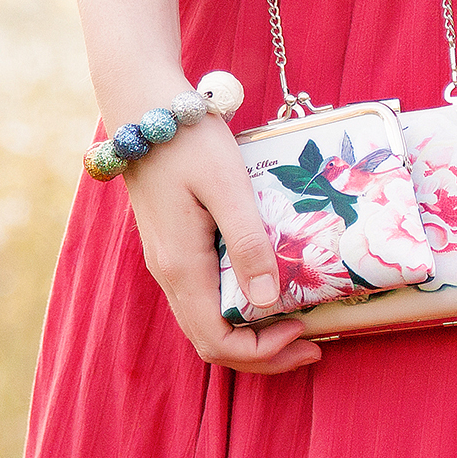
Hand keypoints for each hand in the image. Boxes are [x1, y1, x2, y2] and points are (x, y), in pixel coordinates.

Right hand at [117, 108, 320, 374]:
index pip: (216, 341)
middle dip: (263, 353)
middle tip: (312, 342)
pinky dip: (240, 307)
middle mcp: (170, 274)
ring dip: (252, 333)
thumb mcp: (227, 185)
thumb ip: (248, 242)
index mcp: (181, 267)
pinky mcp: (175, 246)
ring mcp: (169, 262)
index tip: (304, 332)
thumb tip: (269, 303)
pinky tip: (271, 286)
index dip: (262, 352)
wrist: (144, 105)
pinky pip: (206, 297)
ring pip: (208, 322)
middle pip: (212, 341)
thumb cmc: (189, 140)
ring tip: (299, 320)